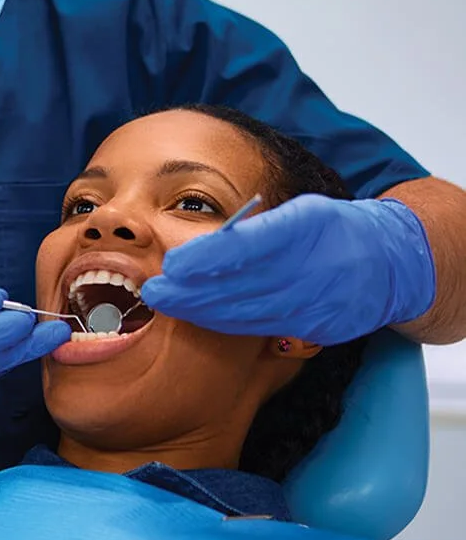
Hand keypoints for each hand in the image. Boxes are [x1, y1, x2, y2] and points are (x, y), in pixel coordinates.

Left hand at [140, 196, 435, 345]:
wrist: (388, 263)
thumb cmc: (330, 229)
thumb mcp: (299, 211)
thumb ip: (257, 229)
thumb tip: (204, 244)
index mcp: (307, 227)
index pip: (250, 245)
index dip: (208, 258)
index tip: (171, 264)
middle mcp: (313, 268)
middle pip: (242, 285)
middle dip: (191, 291)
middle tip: (151, 290)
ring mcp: (317, 303)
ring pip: (248, 312)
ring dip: (200, 310)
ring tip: (162, 303)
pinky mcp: (317, 328)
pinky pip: (262, 328)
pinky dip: (224, 322)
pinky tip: (195, 316)